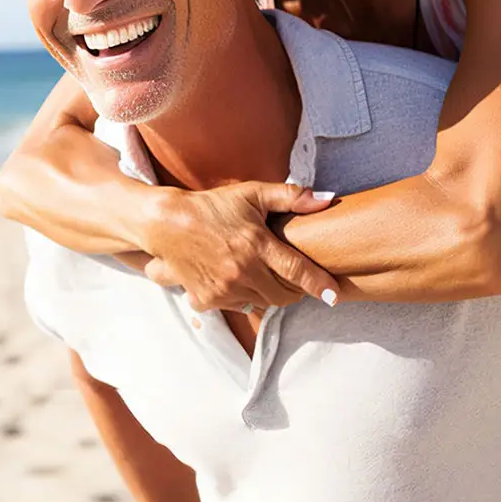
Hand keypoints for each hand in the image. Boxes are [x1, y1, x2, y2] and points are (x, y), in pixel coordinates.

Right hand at [139, 183, 339, 312]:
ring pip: (261, 303)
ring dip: (267, 294)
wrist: (166, 223)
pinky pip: (236, 307)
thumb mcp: (251, 194)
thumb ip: (291, 197)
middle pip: (283, 296)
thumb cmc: (212, 206)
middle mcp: (242, 270)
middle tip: (292, 281)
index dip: (319, 285)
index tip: (333, 296)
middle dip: (293, 292)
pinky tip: (235, 280)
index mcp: (257, 244)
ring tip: (261, 276)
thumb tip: (326, 200)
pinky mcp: (207, 300)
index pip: (297, 271)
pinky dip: (241, 298)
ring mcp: (224, 288)